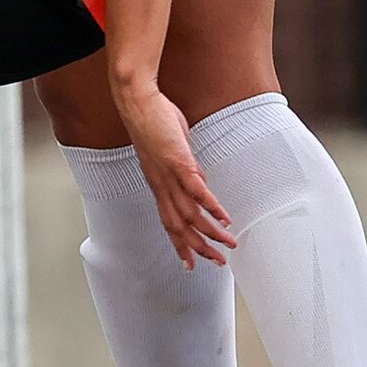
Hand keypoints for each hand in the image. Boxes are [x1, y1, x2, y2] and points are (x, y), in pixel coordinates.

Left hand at [117, 84, 236, 268]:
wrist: (137, 101)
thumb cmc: (153, 120)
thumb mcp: (170, 151)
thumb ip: (185, 169)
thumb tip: (200, 182)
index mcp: (158, 184)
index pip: (168, 222)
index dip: (179, 244)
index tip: (189, 264)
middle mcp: (161, 185)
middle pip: (180, 227)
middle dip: (198, 248)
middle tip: (217, 263)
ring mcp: (169, 175)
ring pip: (191, 214)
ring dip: (211, 232)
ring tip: (229, 244)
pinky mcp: (179, 162)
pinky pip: (197, 191)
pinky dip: (211, 207)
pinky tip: (224, 218)